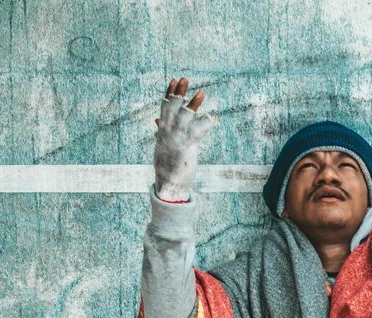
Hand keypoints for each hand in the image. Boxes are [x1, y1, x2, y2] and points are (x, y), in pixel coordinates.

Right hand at [153, 77, 215, 200]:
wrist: (168, 185)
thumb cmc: (167, 166)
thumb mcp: (162, 145)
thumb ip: (161, 131)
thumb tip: (157, 120)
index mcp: (162, 131)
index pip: (164, 107)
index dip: (169, 93)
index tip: (174, 80)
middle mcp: (166, 132)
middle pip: (171, 106)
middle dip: (178, 92)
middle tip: (185, 78)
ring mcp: (176, 138)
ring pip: (184, 116)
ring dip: (193, 104)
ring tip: (202, 93)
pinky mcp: (185, 147)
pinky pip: (197, 131)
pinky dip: (206, 123)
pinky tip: (214, 118)